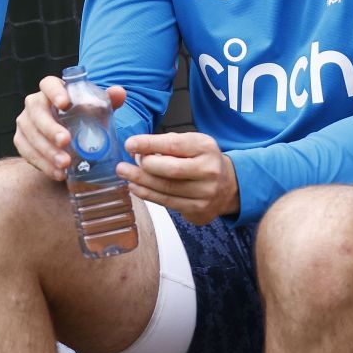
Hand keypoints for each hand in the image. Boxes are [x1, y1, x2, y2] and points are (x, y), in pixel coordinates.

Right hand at [13, 73, 125, 179]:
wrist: (67, 138)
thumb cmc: (82, 117)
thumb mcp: (96, 109)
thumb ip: (108, 100)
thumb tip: (119, 93)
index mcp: (52, 90)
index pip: (48, 84)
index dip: (54, 92)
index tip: (65, 104)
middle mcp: (34, 103)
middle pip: (36, 111)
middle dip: (50, 127)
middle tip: (66, 141)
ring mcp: (25, 122)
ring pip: (30, 134)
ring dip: (47, 150)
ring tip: (65, 164)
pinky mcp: (21, 141)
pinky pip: (27, 152)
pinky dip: (43, 164)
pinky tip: (58, 173)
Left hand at [119, 131, 238, 224]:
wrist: (228, 186)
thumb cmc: (203, 161)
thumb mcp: (193, 144)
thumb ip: (169, 144)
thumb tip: (139, 149)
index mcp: (206, 147)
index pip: (174, 144)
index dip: (149, 144)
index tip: (130, 144)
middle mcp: (209, 170)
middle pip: (170, 170)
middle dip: (144, 167)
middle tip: (125, 164)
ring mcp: (205, 192)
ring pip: (166, 189)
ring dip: (140, 182)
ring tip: (125, 174)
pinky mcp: (198, 209)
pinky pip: (167, 202)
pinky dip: (148, 194)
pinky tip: (136, 187)